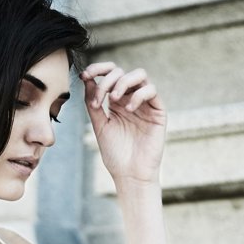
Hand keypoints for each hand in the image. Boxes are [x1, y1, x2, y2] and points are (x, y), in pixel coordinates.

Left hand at [80, 60, 166, 187]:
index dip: (98, 69)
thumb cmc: (115, 154)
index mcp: (116, 102)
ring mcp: (146, 104)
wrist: (130, 174)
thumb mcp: (99, 125)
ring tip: (114, 99)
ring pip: (139, 75)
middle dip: (107, 80)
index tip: (85, 76)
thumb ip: (93, 102)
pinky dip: (137, 95)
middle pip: (122, 71)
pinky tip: (128, 109)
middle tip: (100, 98)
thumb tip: (86, 79)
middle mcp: (131, 99)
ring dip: (123, 82)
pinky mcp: (158, 111)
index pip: (110, 74)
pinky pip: (151, 90)